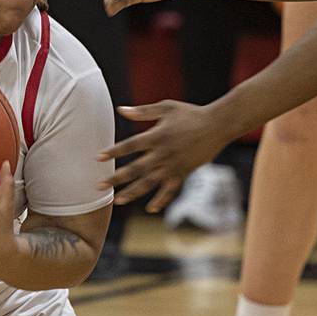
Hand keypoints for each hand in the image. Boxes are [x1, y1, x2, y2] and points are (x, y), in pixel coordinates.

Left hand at [98, 101, 227, 211]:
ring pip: (150, 182)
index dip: (114, 151)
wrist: (218, 125)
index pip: (130, 145)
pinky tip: (150, 208)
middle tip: (99, 186)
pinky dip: (160, 200)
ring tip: (118, 200)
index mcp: (157, 135)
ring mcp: (173, 165)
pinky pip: (170, 190)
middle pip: (135, 168)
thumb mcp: (166, 107)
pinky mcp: (184, 172)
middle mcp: (163, 153)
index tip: (99, 158)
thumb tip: (121, 110)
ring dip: (133, 192)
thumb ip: (143, 111)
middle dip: (116, 178)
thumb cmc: (191, 113)